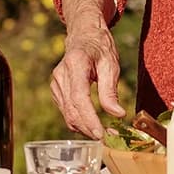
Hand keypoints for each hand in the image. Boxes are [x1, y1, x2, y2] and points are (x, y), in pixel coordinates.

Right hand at [50, 0, 124, 139]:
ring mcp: (56, 83)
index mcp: (75, 64)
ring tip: (103, 133)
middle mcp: (61, 74)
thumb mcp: (111, 65)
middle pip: (71, 110)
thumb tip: (117, 114)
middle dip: (88, 128)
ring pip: (67, 114)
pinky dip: (78, 121)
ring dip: (84, 127)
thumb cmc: (99, 47)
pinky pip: (66, 111)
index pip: (79, 98)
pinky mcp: (56, 90)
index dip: (89, 119)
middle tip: (107, 138)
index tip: (100, 133)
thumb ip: (110, 90)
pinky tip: (92, 123)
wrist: (83, 35)